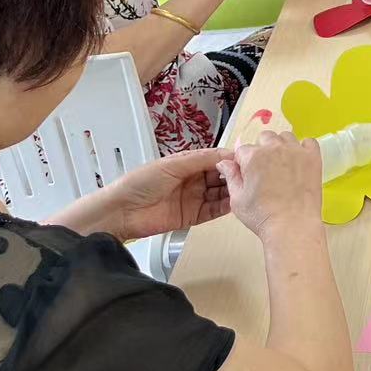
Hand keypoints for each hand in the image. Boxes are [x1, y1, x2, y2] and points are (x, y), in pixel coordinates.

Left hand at [97, 148, 232, 240]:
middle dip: (234, 175)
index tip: (245, 160)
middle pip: (221, 176)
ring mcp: (193, 198)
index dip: (230, 160)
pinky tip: (234, 203)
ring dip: (232, 191)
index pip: (216, 159)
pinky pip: (213, 211)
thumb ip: (200, 160)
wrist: (121, 212)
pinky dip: (225, 207)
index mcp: (188, 163)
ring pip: (220, 193)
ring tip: (245, 190)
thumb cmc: (140, 183)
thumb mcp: (173, 165)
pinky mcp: (192, 216)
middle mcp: (193, 179)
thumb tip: (225, 154)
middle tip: (249, 176)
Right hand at [216, 132, 323, 239]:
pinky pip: (308, 142)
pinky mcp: (313, 157)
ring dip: (281, 146)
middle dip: (261, 151)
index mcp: (253, 156)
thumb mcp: (237, 198)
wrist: (292, 224)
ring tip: (281, 166)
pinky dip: (303, 148)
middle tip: (264, 171)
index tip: (248, 174)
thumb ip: (230, 176)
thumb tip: (224, 162)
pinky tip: (299, 161)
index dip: (243, 162)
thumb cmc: (262, 215)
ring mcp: (295, 150)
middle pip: (264, 138)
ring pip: (285, 137)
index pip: (243, 150)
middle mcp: (274, 148)